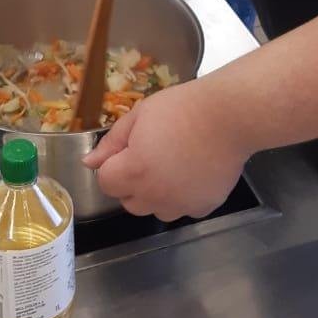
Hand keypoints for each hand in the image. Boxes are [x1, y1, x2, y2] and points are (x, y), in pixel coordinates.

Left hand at [83, 79, 246, 219]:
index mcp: (134, 170)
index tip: (127, 151)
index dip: (112, 166)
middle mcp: (154, 195)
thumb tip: (89, 163)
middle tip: (149, 155)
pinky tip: (193, 172)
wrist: (228, 115)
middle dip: (131, 183)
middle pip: (128, 202)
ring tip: (172, 164)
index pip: (106, 183)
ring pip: (156, 210)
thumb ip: (112, 142)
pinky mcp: (204, 208)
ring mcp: (180, 205)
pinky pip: (184, 209)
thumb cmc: (181, 107)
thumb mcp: (140, 114)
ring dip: (156, 194)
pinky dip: (183, 197)